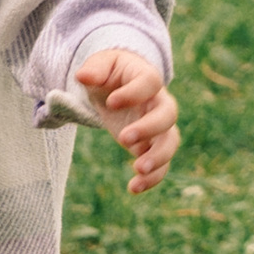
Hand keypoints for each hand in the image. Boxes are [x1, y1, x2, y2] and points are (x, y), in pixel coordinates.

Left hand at [73, 49, 179, 193]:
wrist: (119, 88)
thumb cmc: (111, 74)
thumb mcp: (101, 65)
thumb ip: (95, 69)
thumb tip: (83, 76)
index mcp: (147, 78)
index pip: (150, 82)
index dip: (134, 93)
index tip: (111, 103)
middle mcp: (159, 103)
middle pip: (168, 114)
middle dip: (149, 128)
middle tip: (123, 139)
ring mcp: (159, 127)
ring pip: (170, 142)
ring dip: (158, 158)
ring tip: (137, 169)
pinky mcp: (153, 146)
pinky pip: (162, 164)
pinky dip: (152, 178)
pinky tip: (134, 188)